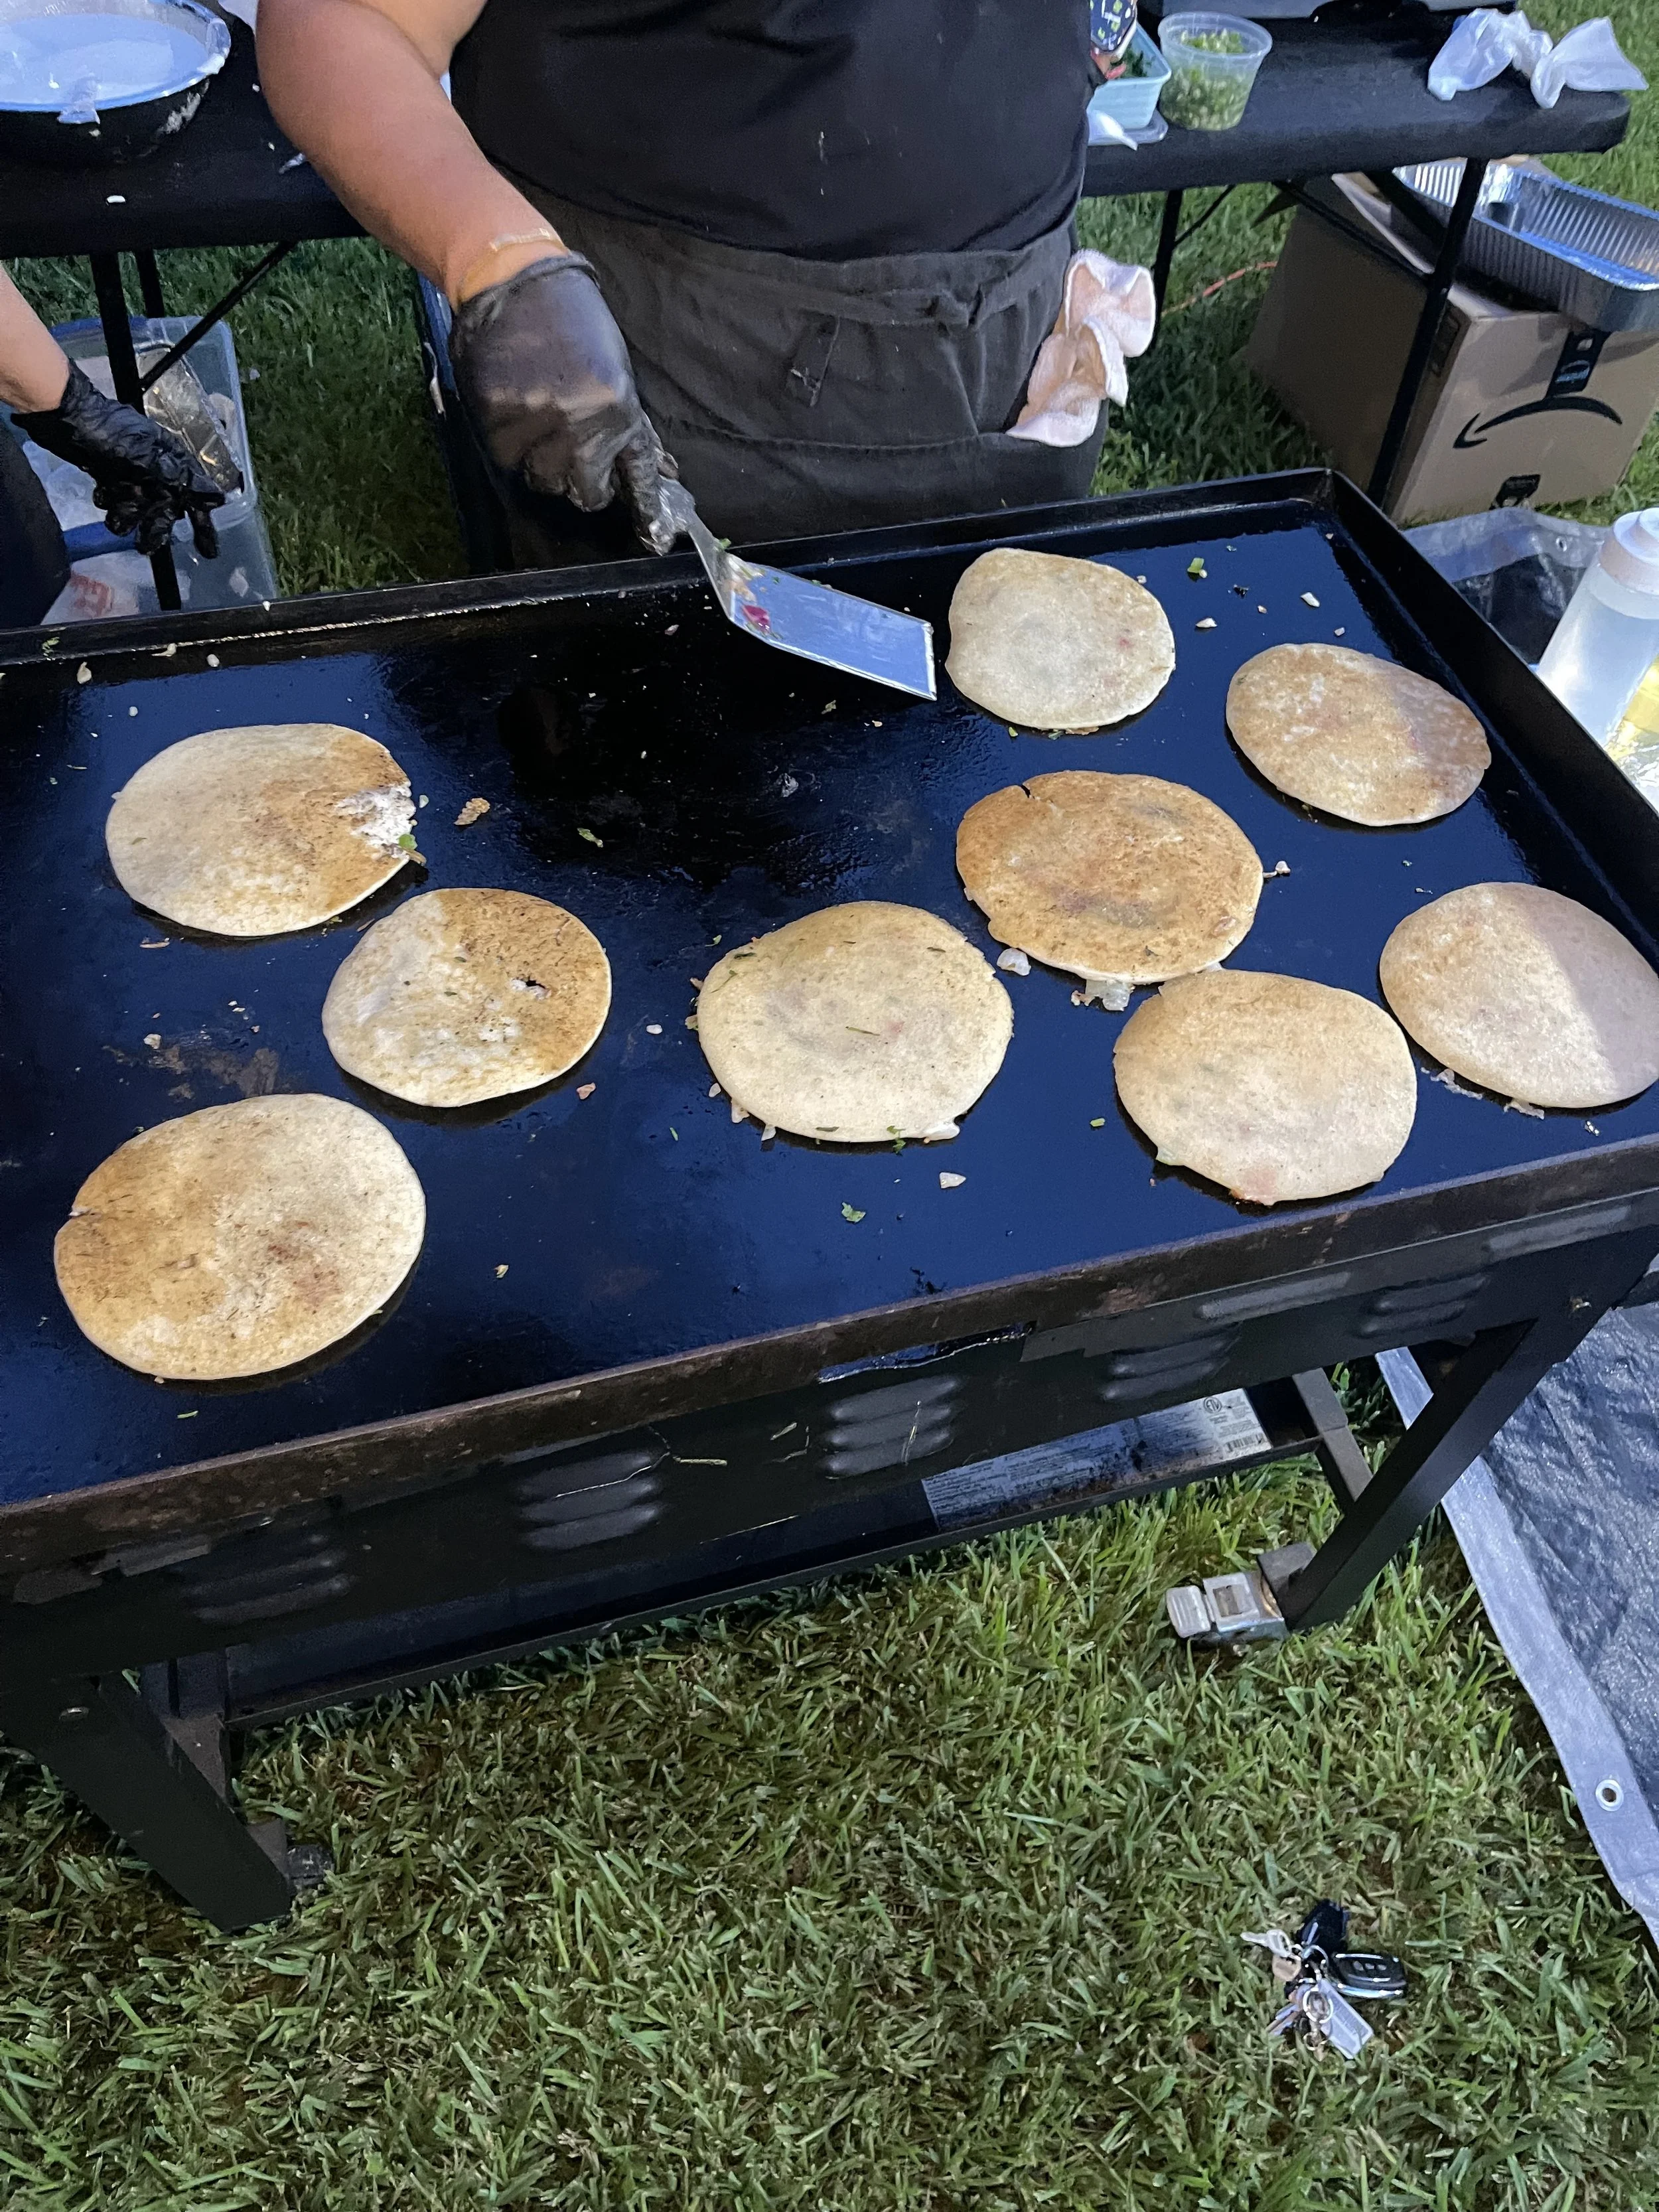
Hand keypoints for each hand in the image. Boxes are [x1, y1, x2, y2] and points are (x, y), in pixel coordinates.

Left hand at [12, 362, 229, 558]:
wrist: (66, 418)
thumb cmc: (108, 433)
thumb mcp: (148, 458)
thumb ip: (181, 480)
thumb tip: (218, 497)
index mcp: (171, 461)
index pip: (196, 497)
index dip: (203, 525)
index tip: (207, 551)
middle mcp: (156, 468)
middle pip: (166, 509)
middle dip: (156, 527)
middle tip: (146, 545)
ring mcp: (132, 472)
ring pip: (139, 509)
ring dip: (128, 516)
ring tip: (117, 517)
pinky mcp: (110, 474)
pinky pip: (117, 500)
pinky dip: (111, 502)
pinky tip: (103, 494)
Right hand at [448, 254, 675, 553]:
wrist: (517, 278)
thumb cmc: (574, 319)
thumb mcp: (616, 367)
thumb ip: (632, 423)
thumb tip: (662, 469)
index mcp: (619, 409)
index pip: (635, 475)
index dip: (642, 506)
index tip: (651, 535)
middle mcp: (581, 422)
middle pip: (585, 493)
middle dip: (582, 481)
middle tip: (571, 453)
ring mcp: (538, 423)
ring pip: (544, 481)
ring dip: (543, 463)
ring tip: (540, 422)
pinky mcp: (499, 418)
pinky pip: (507, 458)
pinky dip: (510, 444)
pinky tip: (514, 409)